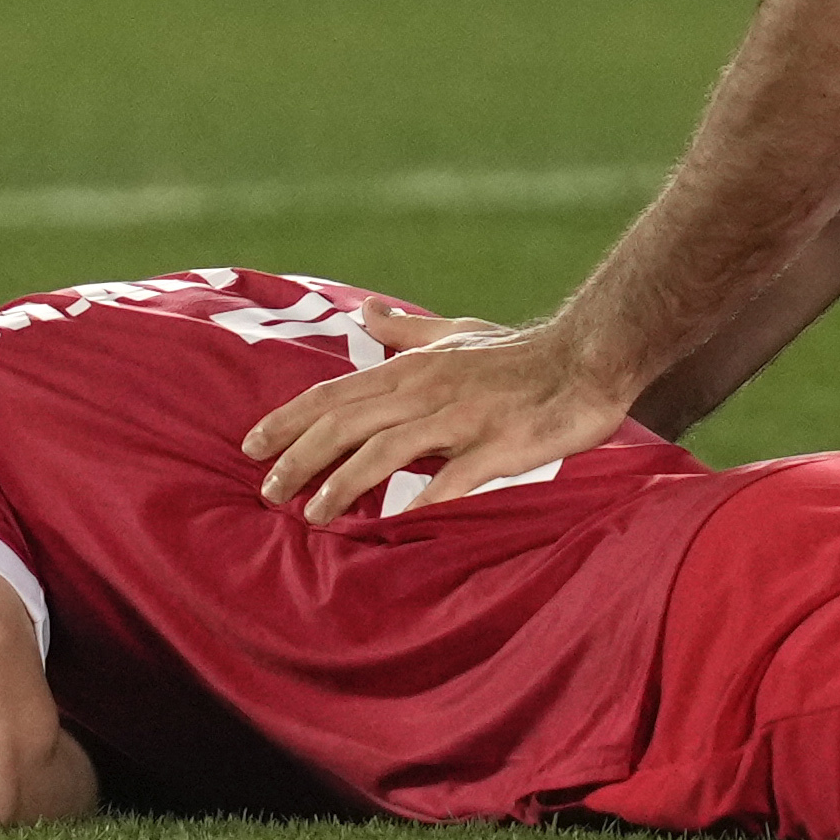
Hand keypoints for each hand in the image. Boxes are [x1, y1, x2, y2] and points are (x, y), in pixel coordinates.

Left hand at [240, 296, 632, 521]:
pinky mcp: (498, 447)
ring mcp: (462, 420)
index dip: (288, 419)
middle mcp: (427, 391)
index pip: (335, 393)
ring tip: (313, 516)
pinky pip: (451, 479)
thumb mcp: (457, 334)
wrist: (590, 357)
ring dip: (344, 485)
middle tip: (266, 491)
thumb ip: (408, 332)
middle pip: (346, 424)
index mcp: (414, 368)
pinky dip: (418, 501)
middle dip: (299, 458)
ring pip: (385, 451)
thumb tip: (367, 314)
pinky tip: (394, 525)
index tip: (249, 445)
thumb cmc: (521, 352)